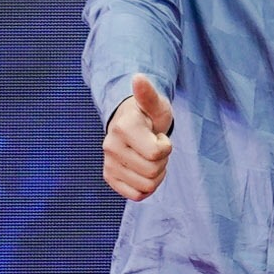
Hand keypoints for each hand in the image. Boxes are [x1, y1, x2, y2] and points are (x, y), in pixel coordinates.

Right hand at [102, 75, 174, 199]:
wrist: (132, 124)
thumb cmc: (148, 114)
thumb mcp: (155, 104)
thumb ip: (148, 94)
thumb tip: (138, 78)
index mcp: (123, 128)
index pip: (157, 153)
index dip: (166, 147)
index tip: (159, 136)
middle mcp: (110, 146)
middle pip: (152, 171)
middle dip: (162, 161)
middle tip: (155, 147)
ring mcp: (108, 163)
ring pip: (146, 186)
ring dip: (156, 174)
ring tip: (149, 157)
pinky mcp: (110, 177)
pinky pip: (137, 195)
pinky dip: (147, 187)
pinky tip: (144, 171)